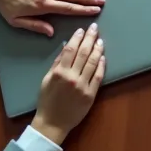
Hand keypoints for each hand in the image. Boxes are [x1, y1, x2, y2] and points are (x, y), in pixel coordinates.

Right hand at [30, 23, 105, 144]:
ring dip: (97, 49)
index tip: (81, 29)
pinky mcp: (90, 94)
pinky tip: (103, 57)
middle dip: (90, 38)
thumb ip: (57, 63)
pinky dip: (101, 66)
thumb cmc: (47, 100)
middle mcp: (71, 77)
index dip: (77, 38)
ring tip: (100, 40)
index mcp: (59, 72)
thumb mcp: (47, 79)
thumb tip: (66, 46)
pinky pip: (98, 77)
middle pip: (83, 53)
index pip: (70, 50)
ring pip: (92, 63)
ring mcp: (82, 86)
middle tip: (95, 28)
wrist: (52, 123)